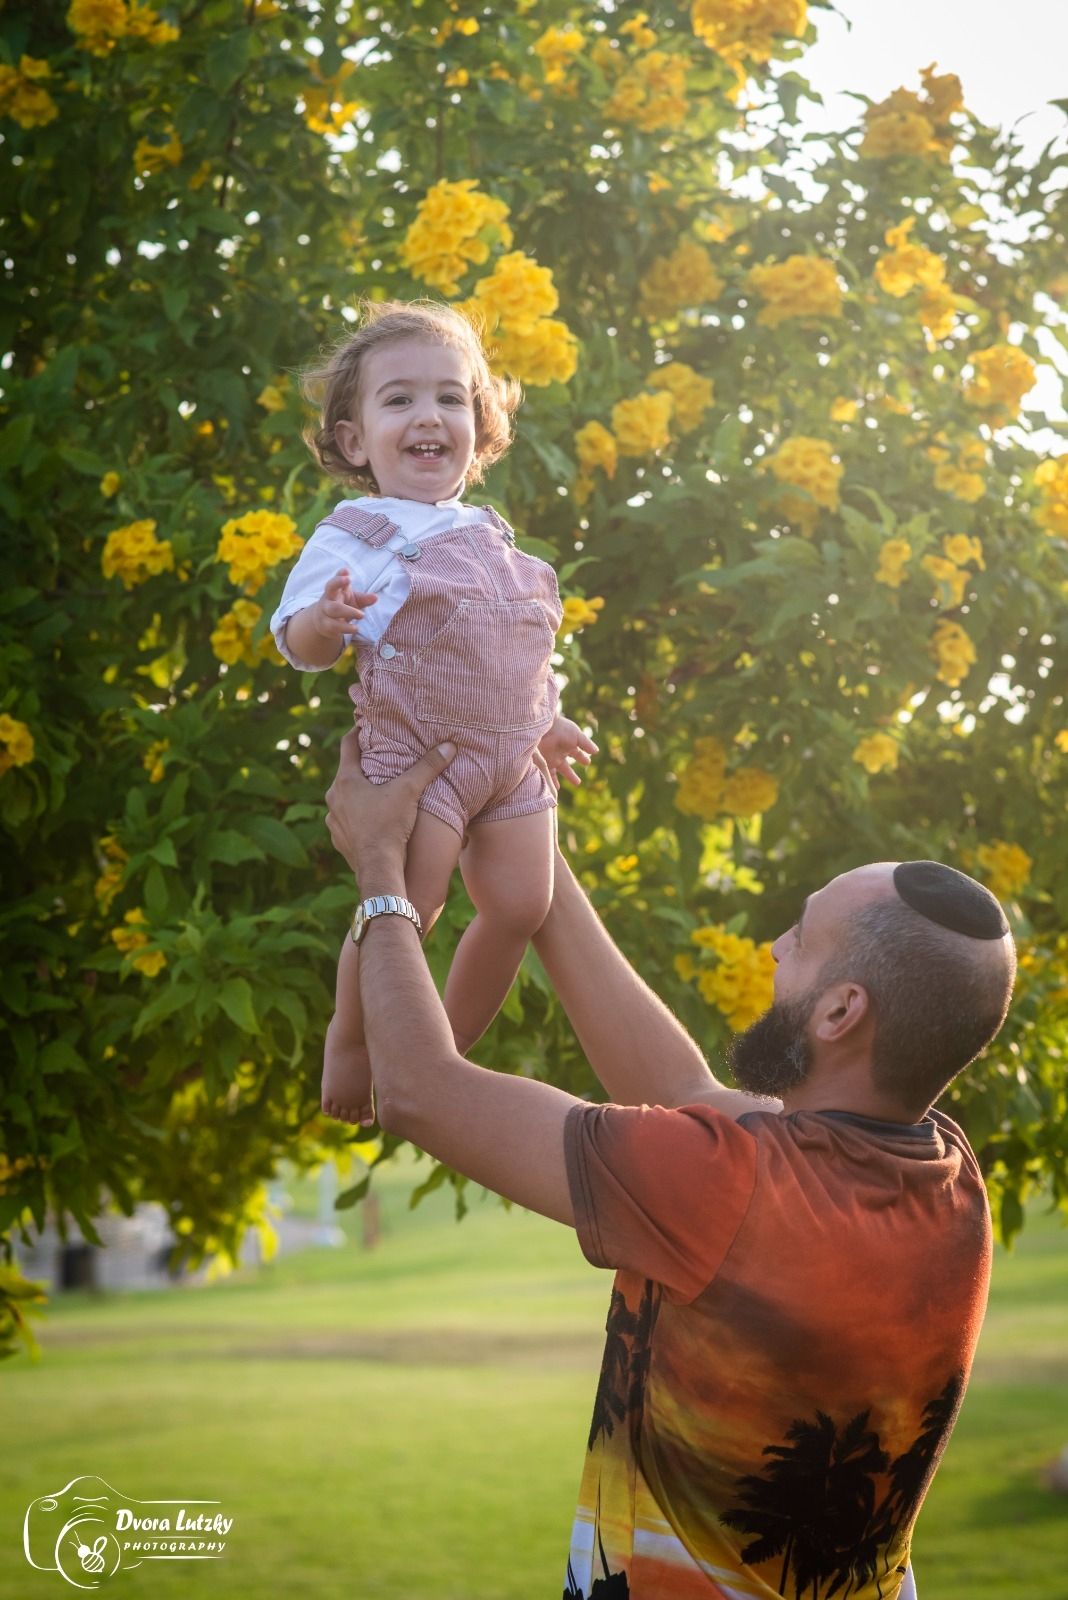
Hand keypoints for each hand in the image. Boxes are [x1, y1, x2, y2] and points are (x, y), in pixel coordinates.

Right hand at [312, 568, 377, 641]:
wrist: (322, 621)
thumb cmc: (341, 605)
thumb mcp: (353, 600)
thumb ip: (364, 598)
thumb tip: (375, 597)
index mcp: (333, 591)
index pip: (333, 582)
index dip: (339, 577)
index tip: (346, 572)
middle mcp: (327, 600)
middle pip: (331, 594)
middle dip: (341, 589)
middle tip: (357, 597)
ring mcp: (324, 612)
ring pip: (333, 610)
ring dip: (348, 612)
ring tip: (362, 615)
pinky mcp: (326, 625)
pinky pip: (334, 626)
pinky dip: (345, 628)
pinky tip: (355, 628)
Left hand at [325, 730, 455, 876]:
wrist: (378, 868)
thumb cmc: (390, 826)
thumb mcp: (410, 791)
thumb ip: (428, 767)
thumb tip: (449, 745)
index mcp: (346, 781)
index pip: (348, 746)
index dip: (357, 732)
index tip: (365, 725)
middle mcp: (334, 798)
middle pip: (347, 773)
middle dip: (362, 767)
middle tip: (378, 760)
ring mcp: (334, 821)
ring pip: (345, 799)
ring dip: (359, 795)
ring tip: (377, 793)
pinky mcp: (339, 840)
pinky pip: (347, 822)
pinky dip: (358, 818)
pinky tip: (373, 821)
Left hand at [537, 716, 598, 789]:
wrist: (542, 728)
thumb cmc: (561, 729)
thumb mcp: (576, 735)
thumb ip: (586, 744)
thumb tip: (596, 751)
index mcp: (568, 745)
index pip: (577, 754)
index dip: (582, 758)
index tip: (588, 763)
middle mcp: (558, 753)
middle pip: (566, 767)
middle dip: (571, 775)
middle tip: (578, 783)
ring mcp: (550, 759)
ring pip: (555, 773)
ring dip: (558, 781)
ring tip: (556, 790)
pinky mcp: (542, 763)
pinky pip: (546, 775)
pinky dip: (549, 782)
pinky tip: (551, 790)